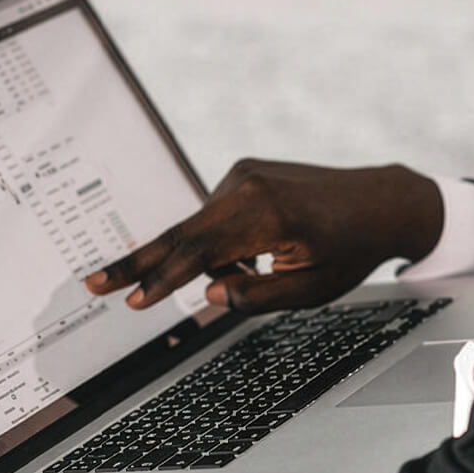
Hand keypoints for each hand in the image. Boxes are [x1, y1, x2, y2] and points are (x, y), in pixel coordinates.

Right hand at [84, 159, 443, 312]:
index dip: (161, 282)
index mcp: (266, 216)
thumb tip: (210, 298)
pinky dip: (223, 241)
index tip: (131, 300)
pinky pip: (215, 217)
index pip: (199, 255)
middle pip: (180, 234)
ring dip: (211, 260)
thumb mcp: (312, 289)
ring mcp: (243, 174)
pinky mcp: (243, 172)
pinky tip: (261, 249)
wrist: (379, 200)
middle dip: (139, 264)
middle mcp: (247, 186)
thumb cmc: (350, 249)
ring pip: (201, 231)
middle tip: (94, 284)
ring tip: (259, 270)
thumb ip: (258, 296)